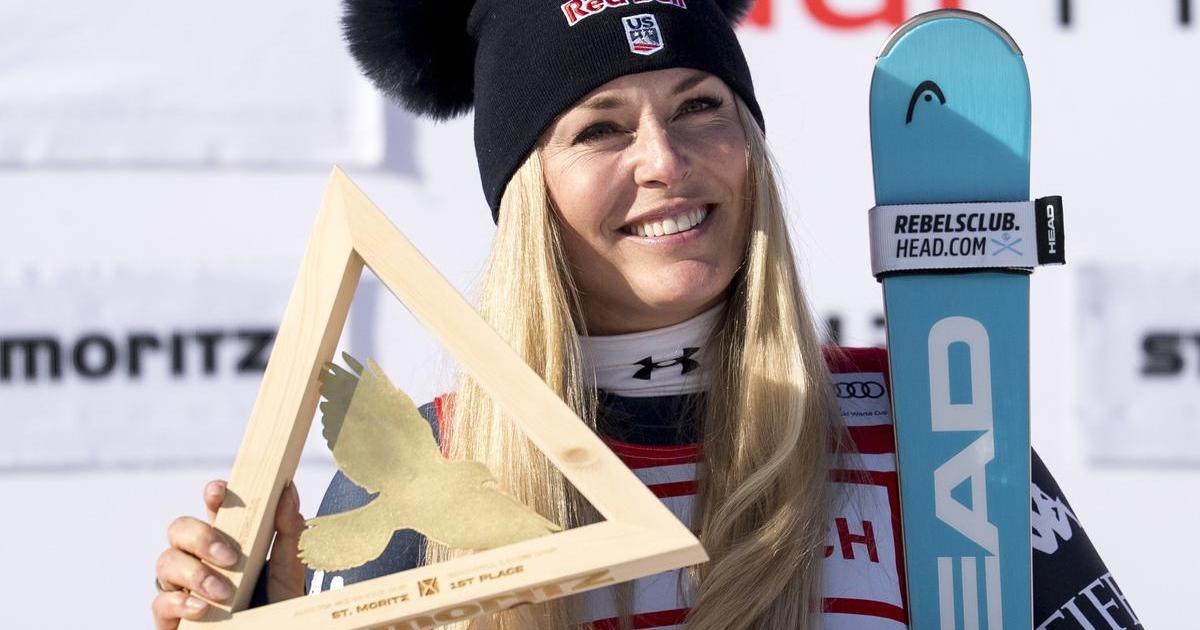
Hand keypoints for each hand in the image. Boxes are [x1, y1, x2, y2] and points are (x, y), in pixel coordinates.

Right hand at [151, 480, 305, 628]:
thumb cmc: (275, 601)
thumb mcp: (288, 568)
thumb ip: (288, 531)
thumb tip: (288, 491)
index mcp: (226, 539)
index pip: (213, 507)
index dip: (212, 494)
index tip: (219, 491)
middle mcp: (198, 557)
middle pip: (180, 528)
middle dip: (201, 538)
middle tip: (230, 558)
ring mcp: (181, 584)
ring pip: (166, 561)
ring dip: (196, 574)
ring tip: (224, 593)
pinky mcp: (170, 614)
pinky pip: (160, 601)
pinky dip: (180, 603)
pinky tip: (202, 609)